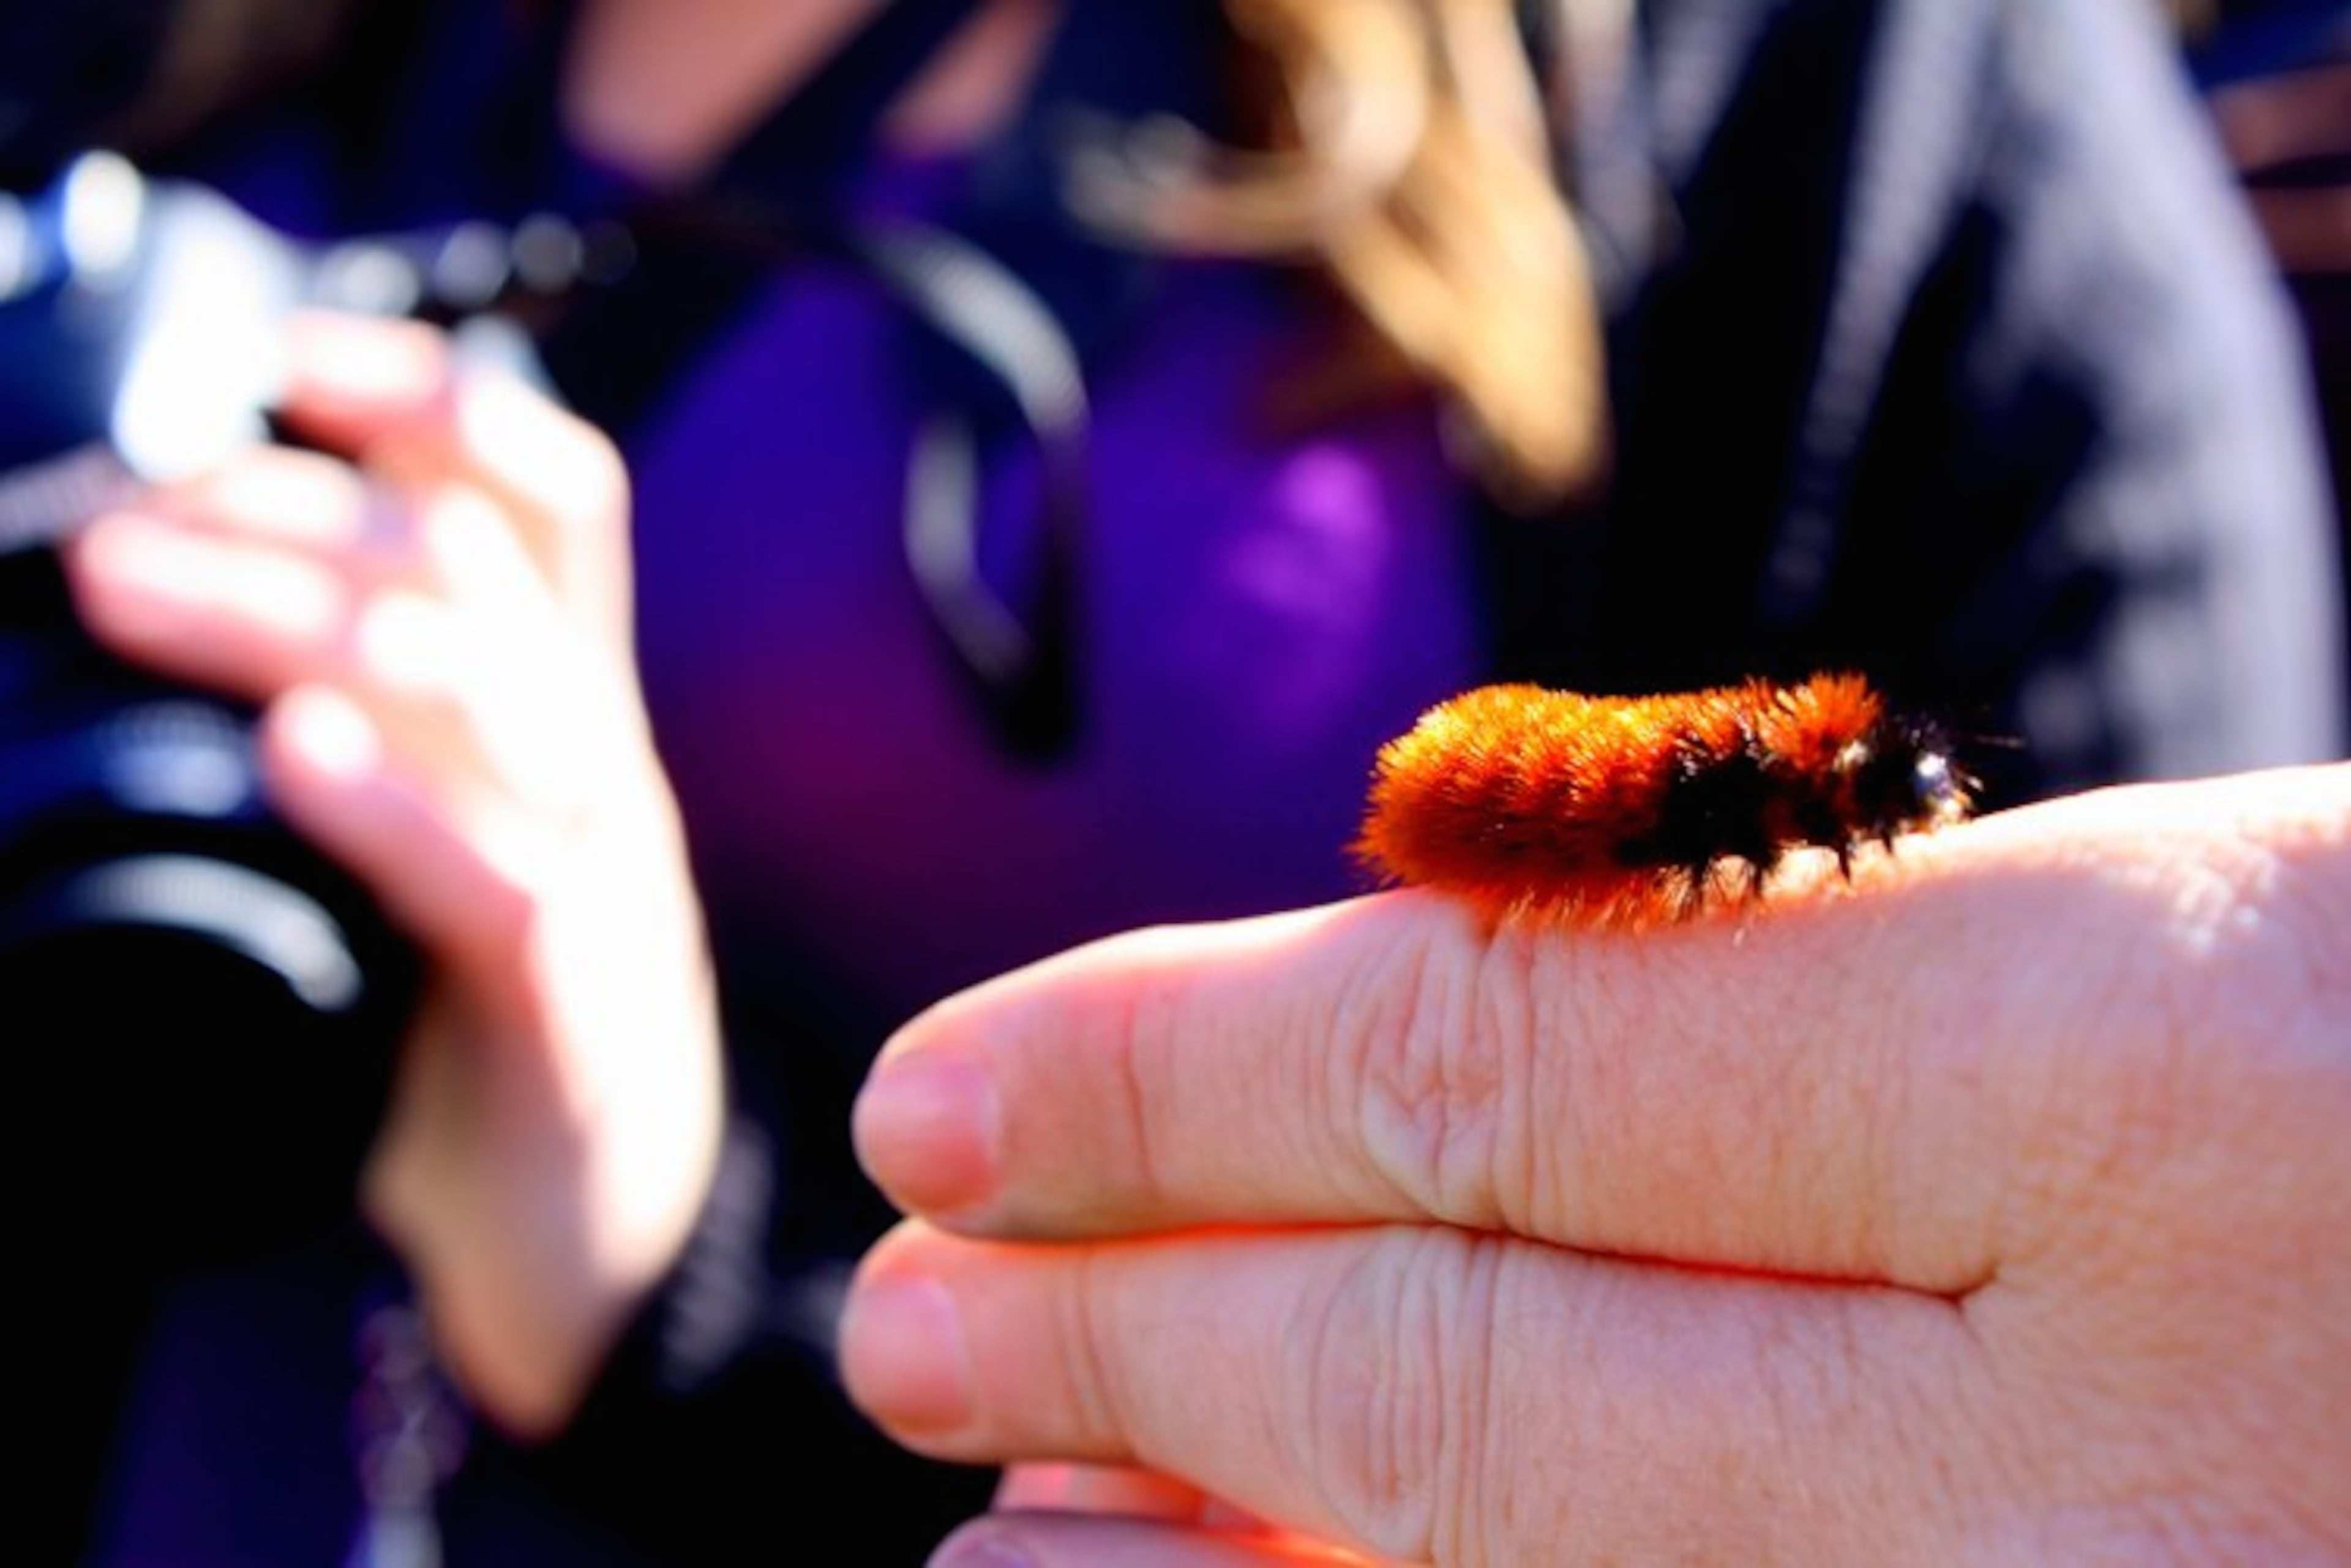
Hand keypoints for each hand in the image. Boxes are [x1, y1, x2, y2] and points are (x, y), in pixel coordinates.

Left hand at [63, 314, 722, 1436]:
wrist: (602, 1249)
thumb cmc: (473, 1038)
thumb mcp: (431, 850)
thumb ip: (363, 735)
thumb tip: (159, 603)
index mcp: (565, 715)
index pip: (551, 501)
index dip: (435, 400)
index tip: (283, 359)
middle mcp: (595, 769)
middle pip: (475, 569)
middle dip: (286, 512)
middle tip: (107, 528)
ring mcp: (605, 883)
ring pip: (479, 691)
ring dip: (294, 621)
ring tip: (128, 592)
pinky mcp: (580, 1011)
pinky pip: (506, 882)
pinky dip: (396, 807)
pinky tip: (295, 759)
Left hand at [841, 764, 2350, 1563]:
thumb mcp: (2161, 943)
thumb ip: (1789, 1022)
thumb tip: (1383, 1055)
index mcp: (2163, 1074)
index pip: (1502, 1055)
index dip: (1165, 1069)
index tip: (942, 1092)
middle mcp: (2123, 1426)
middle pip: (1456, 1365)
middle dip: (1129, 1323)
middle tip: (900, 1299)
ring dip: (1197, 1552)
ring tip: (986, 1496)